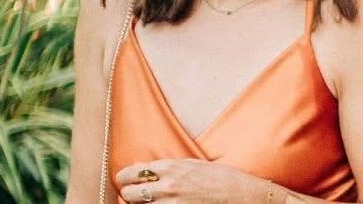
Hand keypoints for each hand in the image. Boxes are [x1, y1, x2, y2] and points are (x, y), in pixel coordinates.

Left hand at [116, 158, 267, 202]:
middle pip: (130, 193)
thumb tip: (142, 166)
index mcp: (171, 167)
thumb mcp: (192, 164)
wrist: (240, 196)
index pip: (134, 172)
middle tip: (129, 193)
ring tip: (141, 201)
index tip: (122, 178)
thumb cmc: (218, 177)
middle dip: (127, 193)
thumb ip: (166, 166)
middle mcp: (168, 186)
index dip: (124, 176)